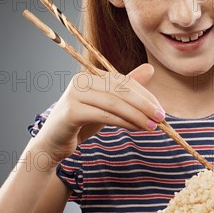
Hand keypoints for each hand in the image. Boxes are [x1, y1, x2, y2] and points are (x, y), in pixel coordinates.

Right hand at [33, 63, 164, 165]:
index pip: (123, 81)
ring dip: (137, 115)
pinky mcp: (71, 112)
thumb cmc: (81, 124)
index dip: (145, 94)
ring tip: (152, 126)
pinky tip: (136, 128)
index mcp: (90, 75)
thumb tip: (150, 68)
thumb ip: (126, 88)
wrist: (52, 144)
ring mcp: (74, 94)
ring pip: (114, 102)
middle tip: (161, 117)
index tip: (161, 109)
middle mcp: (81, 80)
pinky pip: (104, 115)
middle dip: (144, 104)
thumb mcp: (108, 105)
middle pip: (120, 90)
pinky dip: (123, 121)